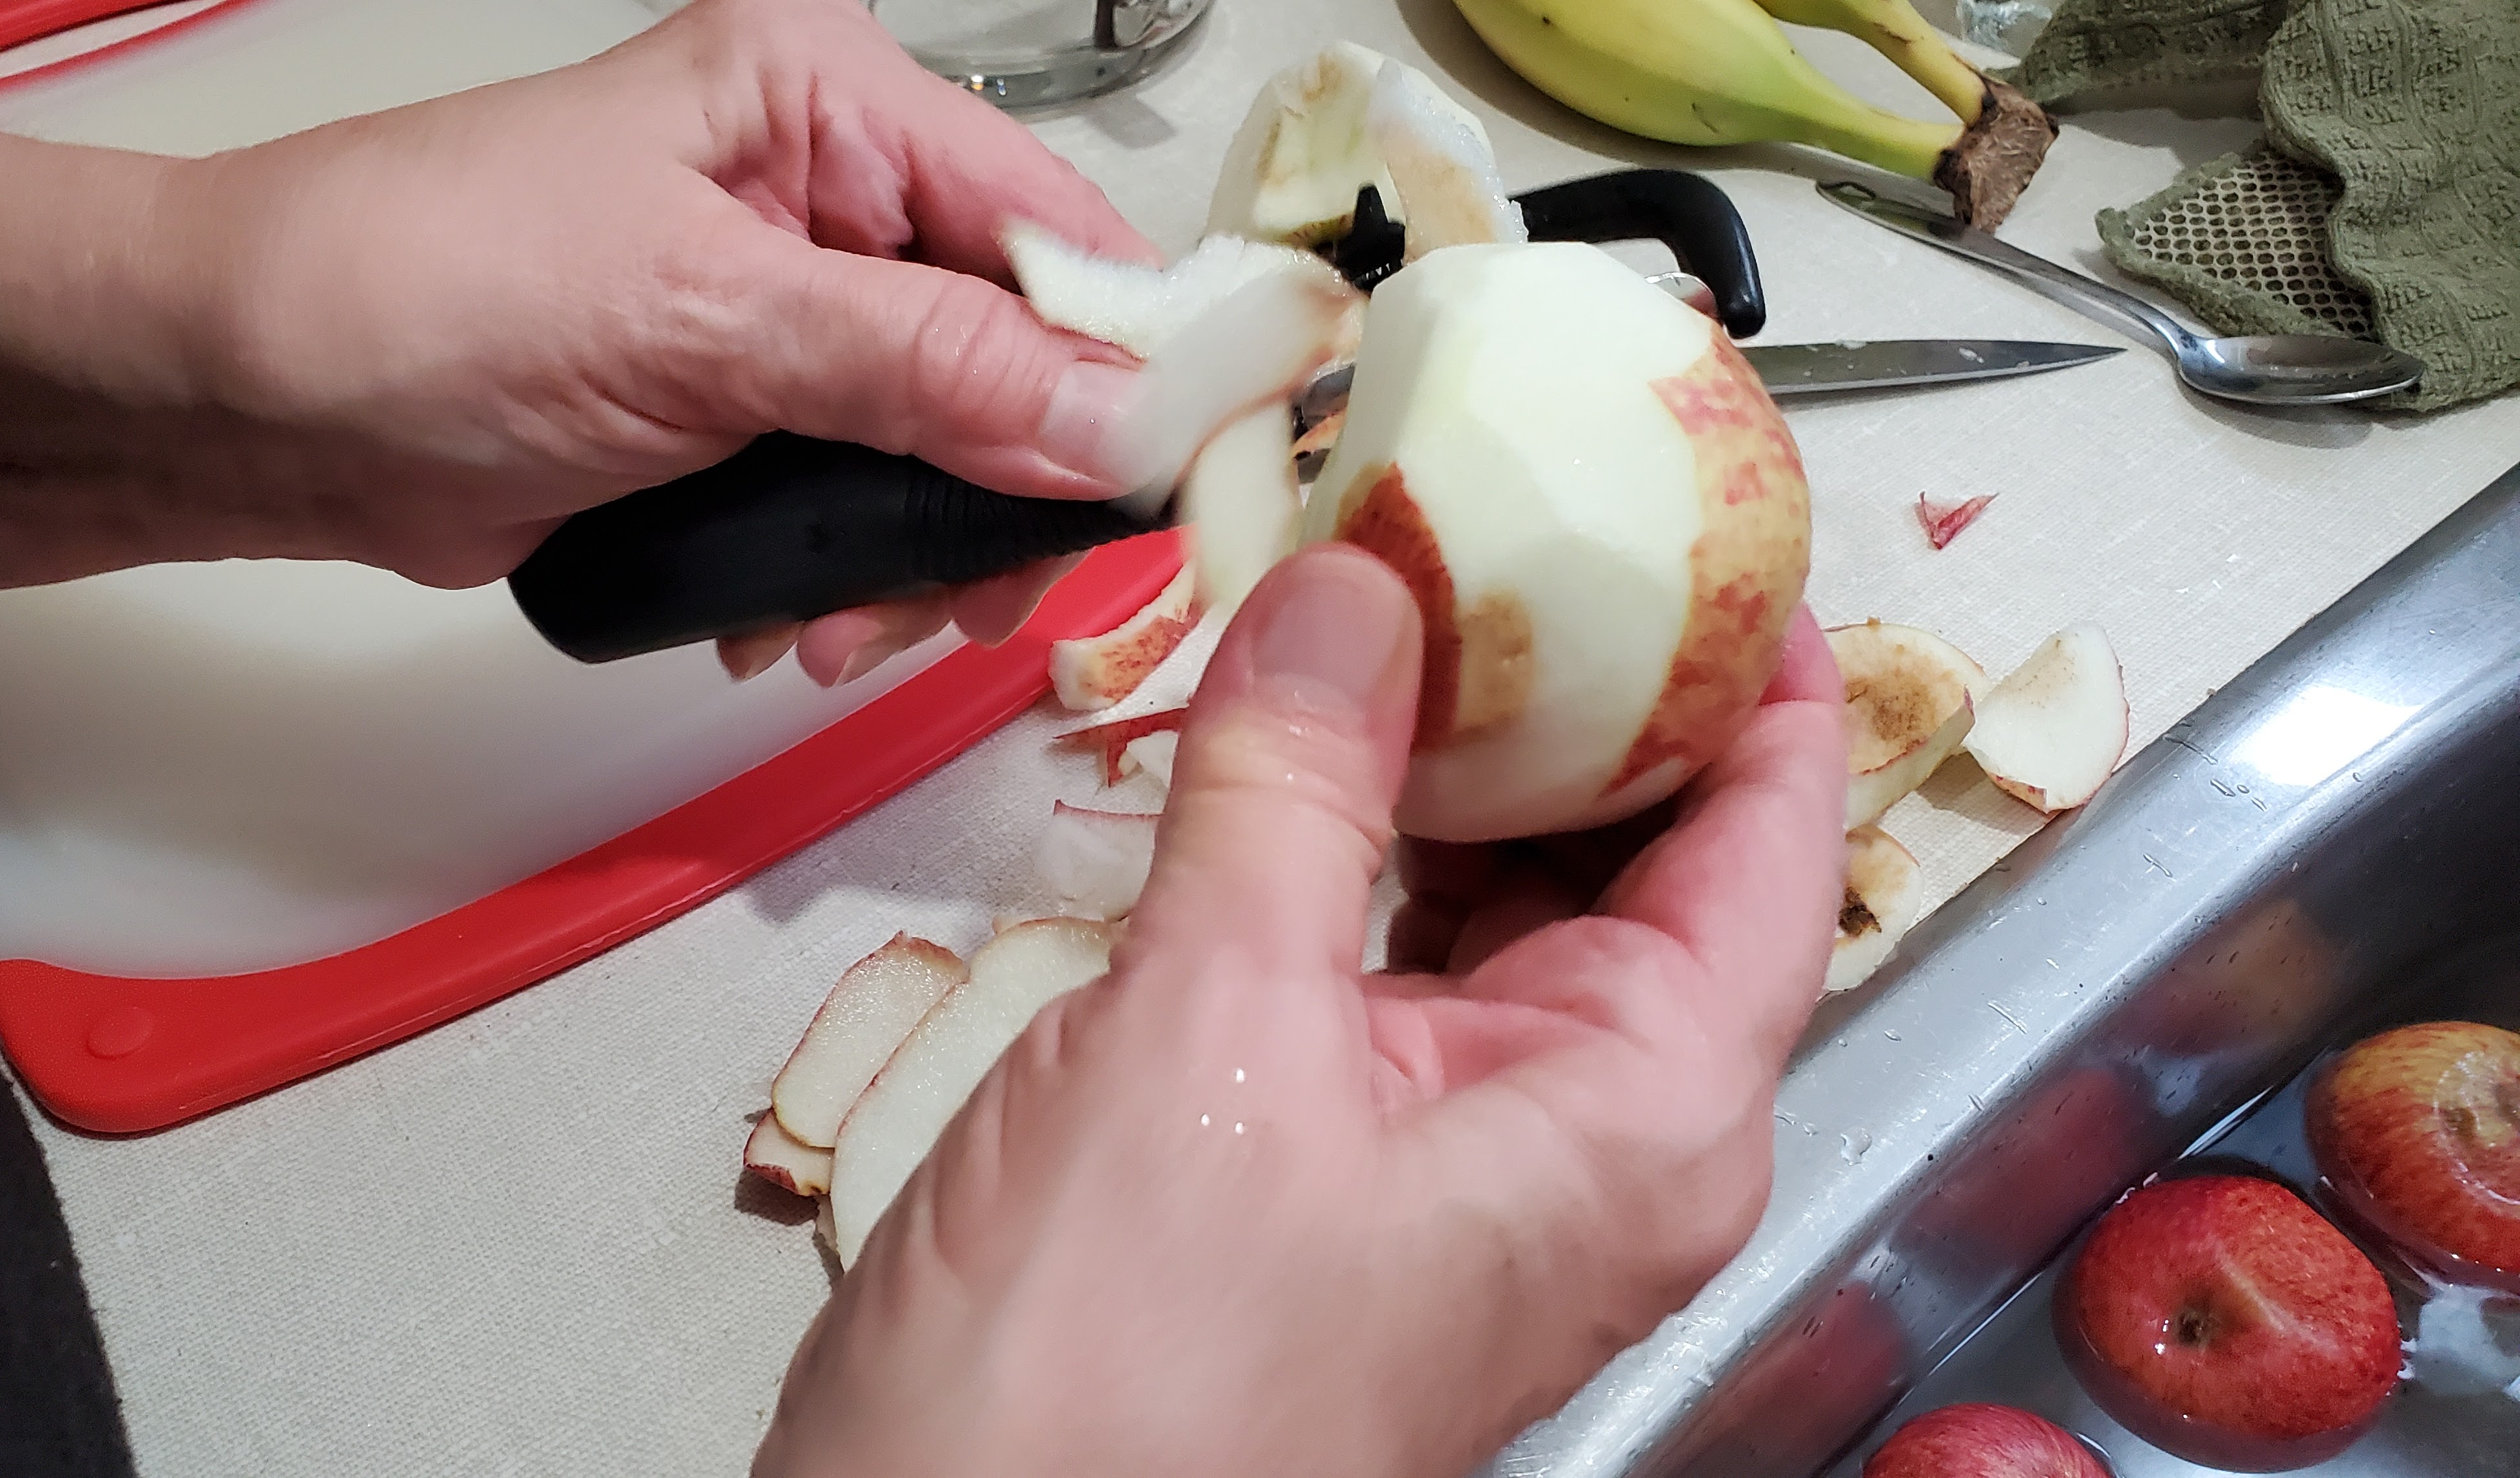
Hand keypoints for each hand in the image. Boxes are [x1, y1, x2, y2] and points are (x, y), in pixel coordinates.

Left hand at [0, 0, 1151, 683]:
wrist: (252, 399)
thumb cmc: (426, 292)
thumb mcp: (706, 320)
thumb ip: (927, 366)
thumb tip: (1116, 421)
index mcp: (831, 103)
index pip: (1052, 227)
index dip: (1123, 361)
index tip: (1154, 486)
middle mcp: (831, 194)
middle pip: (1026, 354)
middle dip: (1002, 492)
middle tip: (960, 595)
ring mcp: (796, 311)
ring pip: (960, 449)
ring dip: (918, 559)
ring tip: (838, 629)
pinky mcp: (756, 412)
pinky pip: (871, 501)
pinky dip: (851, 579)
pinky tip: (787, 623)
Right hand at [755, 547, 1847, 1477]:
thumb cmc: (1114, 1393)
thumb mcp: (1211, 1034)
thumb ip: (1292, 789)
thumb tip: (1359, 585)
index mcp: (1641, 1111)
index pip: (1779, 829)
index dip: (1764, 653)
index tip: (1705, 504)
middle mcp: (1587, 1133)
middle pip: (1651, 847)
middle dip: (1584, 671)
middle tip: (1505, 500)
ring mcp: (1464, 1150)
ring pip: (1510, 892)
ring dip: (1455, 742)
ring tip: (1391, 580)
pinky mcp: (1344, 1157)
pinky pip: (1397, 951)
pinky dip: (1359, 832)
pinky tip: (1295, 736)